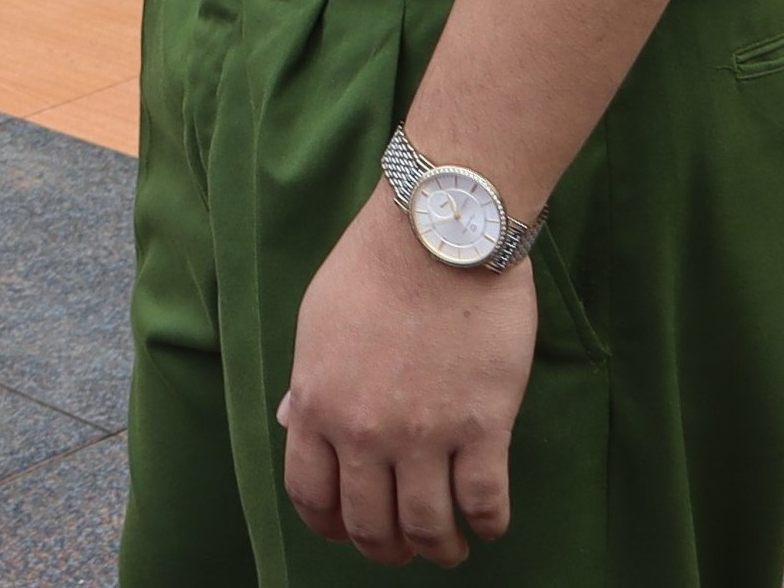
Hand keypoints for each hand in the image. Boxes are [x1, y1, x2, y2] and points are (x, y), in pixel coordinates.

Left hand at [276, 185, 534, 564]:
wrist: (438, 233)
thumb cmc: (375, 265)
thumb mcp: (317, 321)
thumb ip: (308, 382)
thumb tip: (294, 423)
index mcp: (317, 403)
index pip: (310, 493)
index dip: (329, 525)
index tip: (348, 531)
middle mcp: (363, 429)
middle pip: (371, 524)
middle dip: (388, 549)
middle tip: (405, 549)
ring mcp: (423, 433)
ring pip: (428, 527)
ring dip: (440, 549)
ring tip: (451, 547)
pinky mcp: (482, 426)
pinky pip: (484, 503)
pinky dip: (488, 525)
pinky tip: (489, 521)